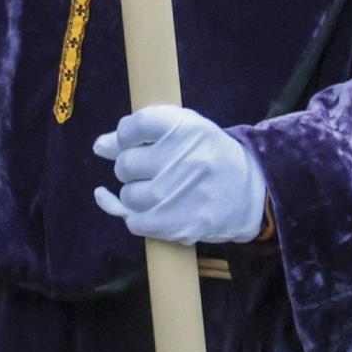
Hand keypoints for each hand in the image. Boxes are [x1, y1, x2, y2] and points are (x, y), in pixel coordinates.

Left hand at [93, 105, 267, 244]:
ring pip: (129, 195)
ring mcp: (180, 193)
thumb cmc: (208, 156)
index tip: (134, 142)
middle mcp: (182, 158)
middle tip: (148, 169)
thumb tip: (99, 147)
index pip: (131, 127)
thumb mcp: (182, 132)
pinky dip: (136, 217)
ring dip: (134, 194)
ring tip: (154, 190)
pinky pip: (136, 222)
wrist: (252, 192)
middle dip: (129, 168)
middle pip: (125, 164)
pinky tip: (146, 210)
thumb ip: (138, 134)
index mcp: (184, 127)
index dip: (125, 136)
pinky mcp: (181, 224)